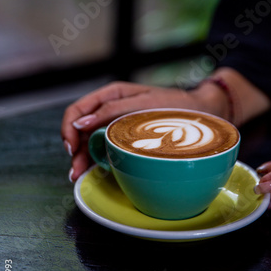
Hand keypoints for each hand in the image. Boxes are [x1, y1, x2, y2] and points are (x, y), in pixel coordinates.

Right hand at [61, 81, 227, 180]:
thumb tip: (81, 122)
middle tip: (74, 171)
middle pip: (80, 128)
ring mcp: (116, 124)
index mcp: (112, 94)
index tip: (71, 147)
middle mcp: (110, 109)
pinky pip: (103, 147)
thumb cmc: (175, 105)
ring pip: (89, 140)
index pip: (78, 110)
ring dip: (81, 157)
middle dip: (74, 149)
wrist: (201, 114)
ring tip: (77, 176)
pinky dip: (94, 159)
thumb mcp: (143, 104)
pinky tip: (90, 171)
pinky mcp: (124, 138)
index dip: (69, 129)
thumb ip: (112, 110)